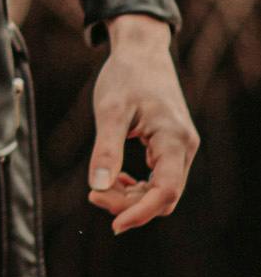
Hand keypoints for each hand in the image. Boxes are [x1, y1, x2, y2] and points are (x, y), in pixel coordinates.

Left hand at [87, 14, 198, 233]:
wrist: (142, 52)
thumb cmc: (126, 76)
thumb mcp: (110, 110)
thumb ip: (105, 149)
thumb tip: (97, 187)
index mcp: (174, 139)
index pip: (165, 191)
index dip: (140, 212)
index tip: (114, 225)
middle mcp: (184, 147)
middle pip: (163, 196)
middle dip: (129, 203)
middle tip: (93, 195)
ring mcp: (180, 147)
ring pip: (161, 190)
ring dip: (131, 196)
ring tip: (99, 188)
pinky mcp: (171, 146)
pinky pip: (159, 178)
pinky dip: (137, 185)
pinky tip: (115, 179)